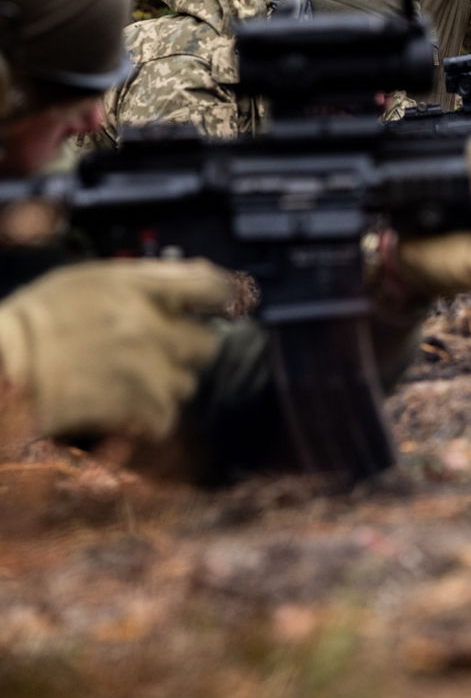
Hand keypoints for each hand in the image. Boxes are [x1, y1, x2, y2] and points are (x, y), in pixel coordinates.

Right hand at [0, 259, 229, 439]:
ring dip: (165, 386)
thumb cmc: (37, 320)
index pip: (210, 286)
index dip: (223, 298)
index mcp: (138, 287)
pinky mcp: (135, 408)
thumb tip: (192, 280)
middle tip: (157, 352)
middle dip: (186, 351)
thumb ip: (144, 280)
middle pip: (206, 343)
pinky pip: (166, 418)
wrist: (3, 366)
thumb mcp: (90, 278)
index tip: (223, 308)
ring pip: (187, 383)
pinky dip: (149, 419)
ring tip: (127, 380)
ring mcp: (145, 368)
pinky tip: (122, 407)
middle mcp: (150, 324)